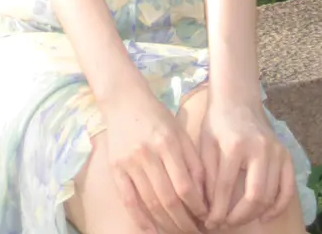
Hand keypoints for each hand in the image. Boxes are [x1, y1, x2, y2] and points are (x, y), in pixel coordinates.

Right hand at [101, 80, 209, 233]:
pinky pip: (129, 201)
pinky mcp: (115, 169)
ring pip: (150, 204)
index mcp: (167, 142)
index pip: (185, 185)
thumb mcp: (180, 131)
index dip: (197, 206)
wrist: (124, 100)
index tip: (206, 217)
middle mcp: (147, 154)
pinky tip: (153, 232)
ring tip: (179, 232)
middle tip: (196, 232)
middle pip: (168, 199)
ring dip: (167, 224)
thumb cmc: (157, 116)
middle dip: (184, 222)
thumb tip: (204, 195)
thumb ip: (193, 161)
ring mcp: (129, 163)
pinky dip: (141, 221)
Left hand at [197, 100, 296, 228]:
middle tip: (225, 224)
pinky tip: (264, 216)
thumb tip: (207, 208)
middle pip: (255, 196)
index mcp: (236, 145)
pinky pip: (288, 188)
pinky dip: (278, 207)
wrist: (238, 99)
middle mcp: (260, 148)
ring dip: (254, 214)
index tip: (210, 223)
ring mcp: (277, 152)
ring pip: (271, 195)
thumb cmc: (218, 121)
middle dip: (238, 217)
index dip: (218, 210)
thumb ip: (206, 175)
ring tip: (237, 220)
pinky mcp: (286, 155)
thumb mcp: (205, 143)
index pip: (227, 187)